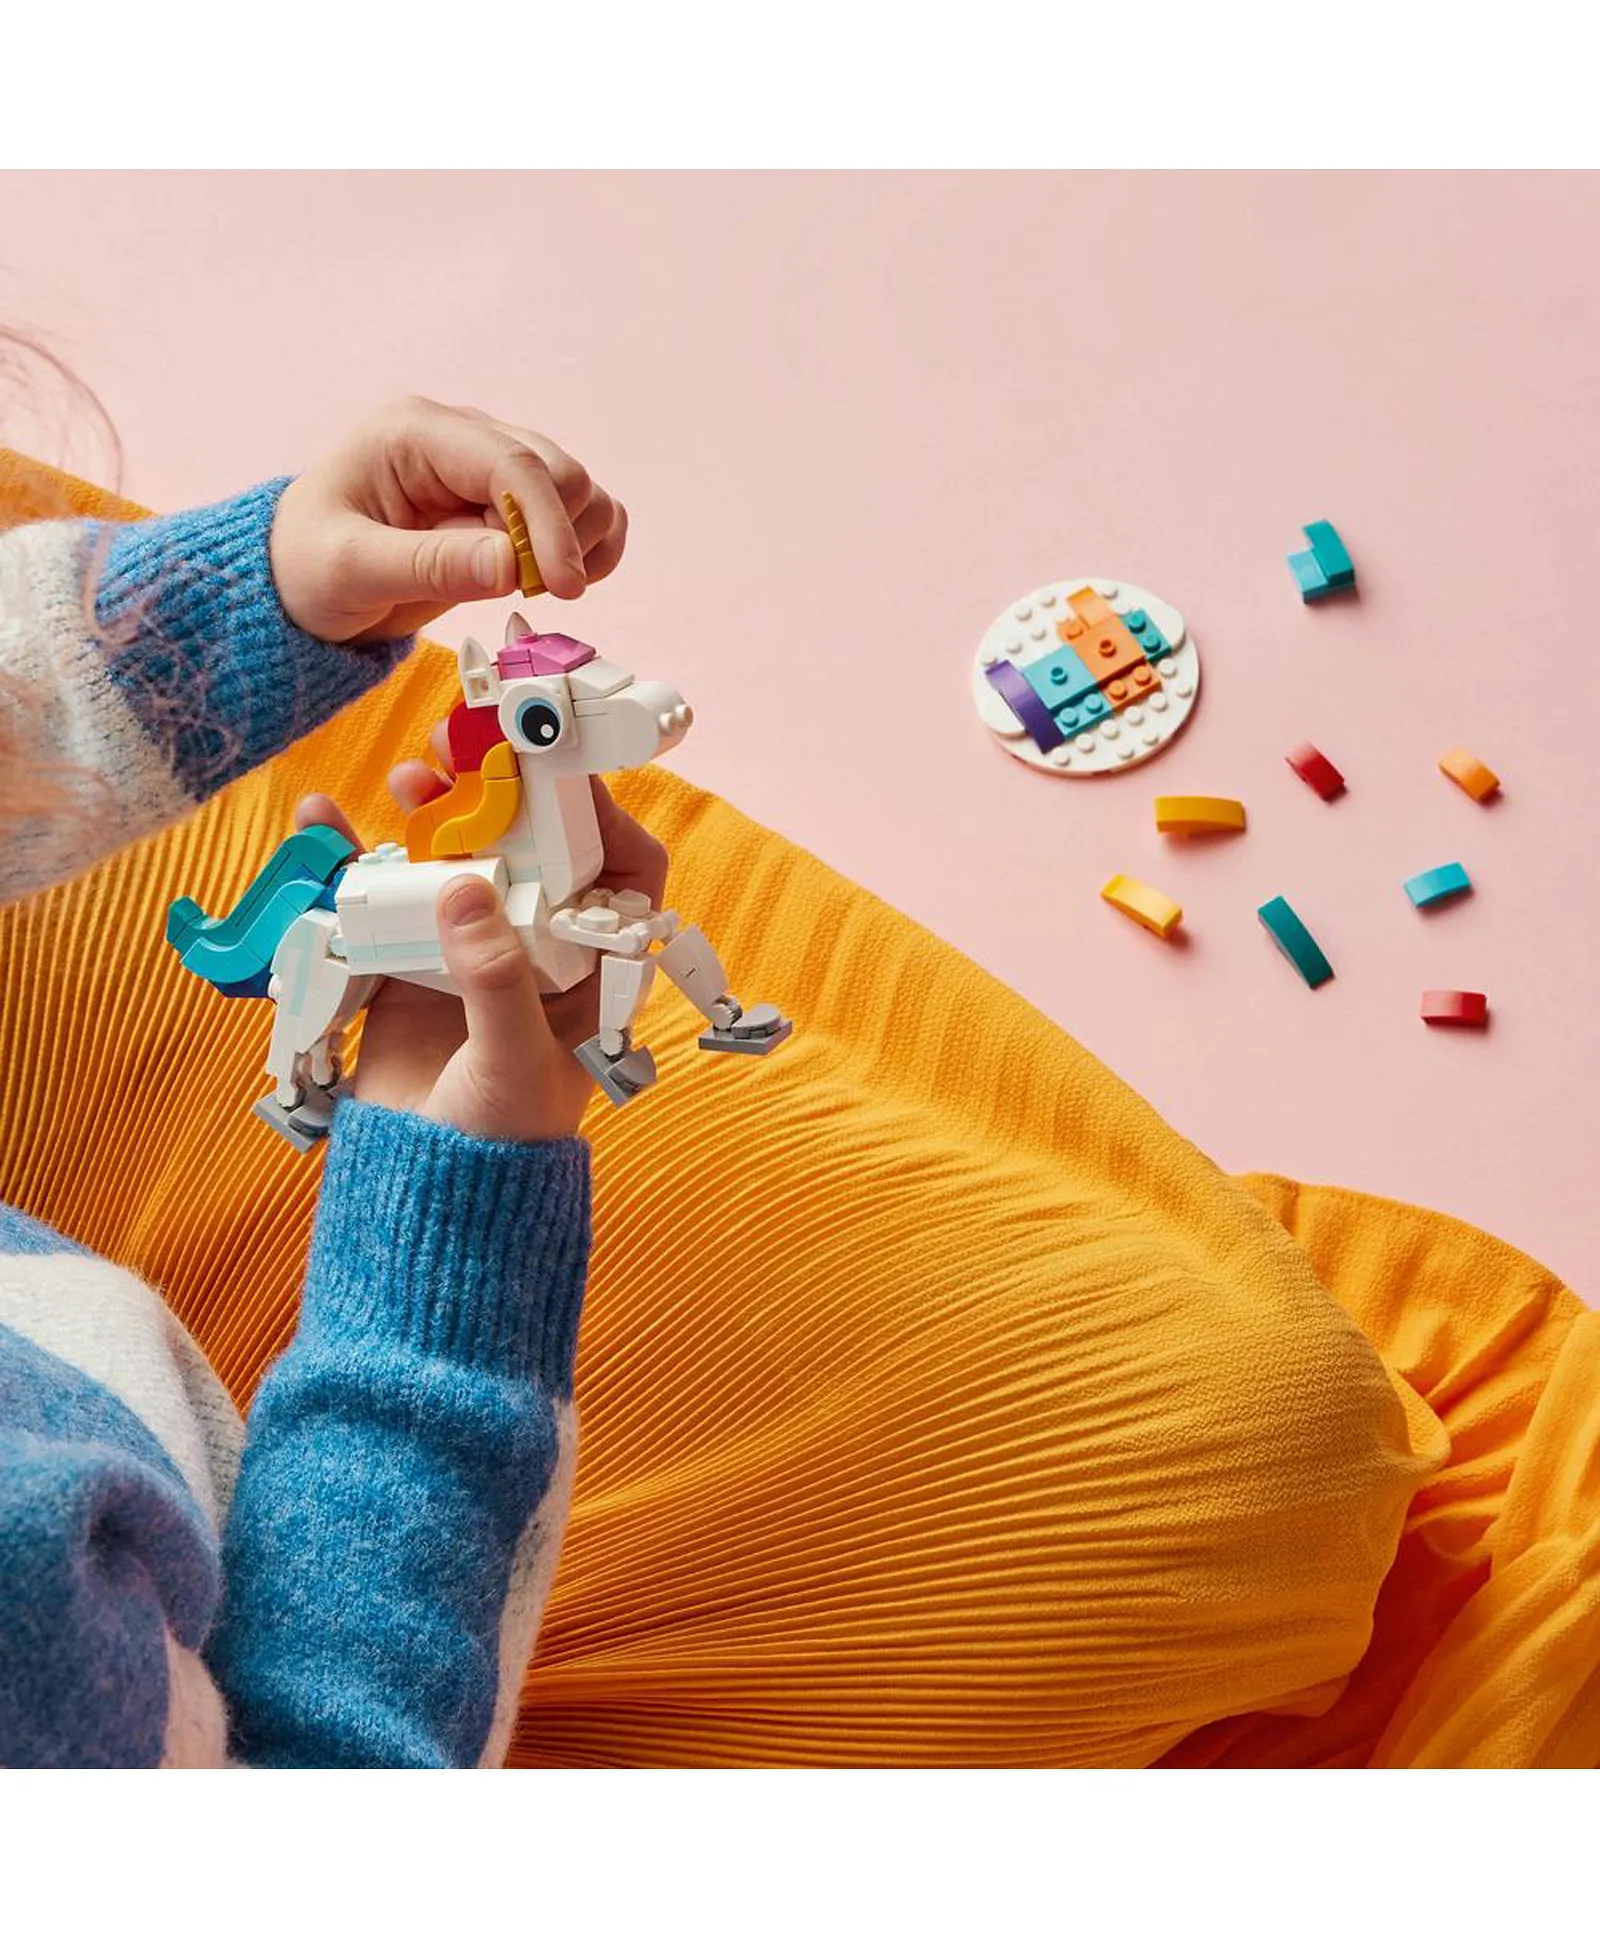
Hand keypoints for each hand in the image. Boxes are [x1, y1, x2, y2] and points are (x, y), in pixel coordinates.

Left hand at [269, 396, 628, 644]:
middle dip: (558, 539)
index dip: (548, 525)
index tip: (563, 586)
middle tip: (524, 592)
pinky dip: (588, 549)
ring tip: (527, 585)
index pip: (511, 464)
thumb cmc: (307, 567)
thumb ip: (432, 565)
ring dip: (577, 545)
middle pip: (560, 473)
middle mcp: (462, 438)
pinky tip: (554, 579)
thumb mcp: (351, 572)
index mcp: (415, 433)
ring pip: (581, 492)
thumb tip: (513, 563)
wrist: (299, 582)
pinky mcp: (509, 503)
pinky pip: (581, 514)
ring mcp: (490, 468)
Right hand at [293, 741, 667, 1142]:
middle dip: (499, 792)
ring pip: (455, 858)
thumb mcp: (512, 1060)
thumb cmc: (499, 1139)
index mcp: (589, 969)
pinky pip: (381, 895)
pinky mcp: (405, 962)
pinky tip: (323, 822)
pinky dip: (352, 857)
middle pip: (530, 847)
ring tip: (407, 776)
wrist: (424, 1197)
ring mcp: (468, 950)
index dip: (598, 815)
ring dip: (430, 812)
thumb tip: (462, 887)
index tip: (553, 769)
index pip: (620, 874)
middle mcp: (536, 948)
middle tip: (463, 750)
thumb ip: (494, 979)